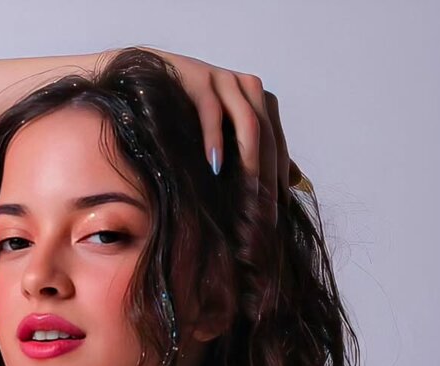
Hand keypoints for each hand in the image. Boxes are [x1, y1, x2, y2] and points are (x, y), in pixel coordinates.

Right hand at [126, 45, 302, 220]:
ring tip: (248, 194)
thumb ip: (261, 154)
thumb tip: (296, 180)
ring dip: (250, 161)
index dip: (280, 180)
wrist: (142, 80)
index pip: (278, 144)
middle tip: (264, 214)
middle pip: (268, 136)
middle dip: (269, 178)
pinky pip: (212, 110)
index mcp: (258, 99)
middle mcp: (246, 86)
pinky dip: (215, 138)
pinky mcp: (198, 77)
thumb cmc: (185, 113)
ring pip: (249, 122)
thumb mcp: (227, 135)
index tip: (278, 214)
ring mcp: (223, 79)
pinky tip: (215, 164)